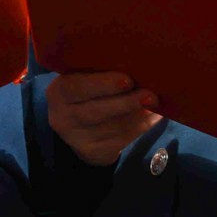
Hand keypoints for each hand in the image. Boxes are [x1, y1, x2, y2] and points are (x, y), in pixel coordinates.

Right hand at [45, 70, 161, 166]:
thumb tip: (135, 63)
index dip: (103, 84)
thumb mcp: (82, 79)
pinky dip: (141, 126)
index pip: (78, 87)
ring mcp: (77, 138)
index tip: (128, 80)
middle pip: (96, 111)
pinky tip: (154, 116)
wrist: (75, 128)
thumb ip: (98, 72)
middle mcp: (63, 117)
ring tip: (157, 104)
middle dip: (126, 103)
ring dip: (139, 116)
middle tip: (151, 95)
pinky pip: (121, 139)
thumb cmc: (86, 92)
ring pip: (113, 127)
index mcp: (59, 91)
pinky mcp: (94, 152)